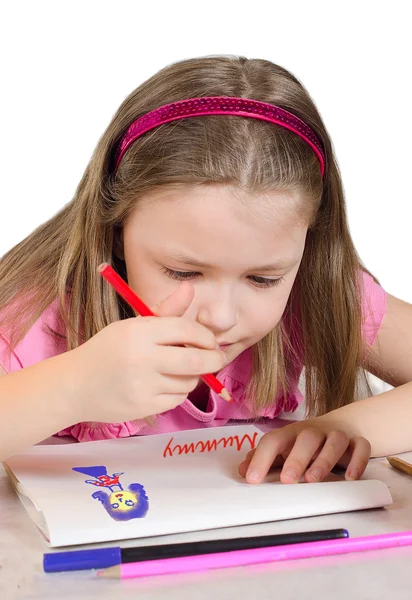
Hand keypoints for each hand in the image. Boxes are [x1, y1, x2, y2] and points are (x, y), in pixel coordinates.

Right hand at [68, 282, 225, 422]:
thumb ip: (165, 311)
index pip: (185, 329)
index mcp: (138, 332)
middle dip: (214, 359)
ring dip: (192, 376)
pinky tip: (165, 385)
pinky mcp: (143, 407)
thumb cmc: (108, 350)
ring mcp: (142, 385)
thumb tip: (190, 288)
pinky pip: (177, 399)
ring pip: (188, 382)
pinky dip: (178, 392)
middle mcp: (141, 358)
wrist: (75, 385)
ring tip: (179, 371)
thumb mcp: (133, 326)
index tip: (210, 341)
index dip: (205, 335)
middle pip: (195, 360)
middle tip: (218, 358)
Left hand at [238, 421, 370, 483]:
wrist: (342, 425)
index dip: (262, 457)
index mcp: (292, 433)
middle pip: (306, 437)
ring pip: (334, 440)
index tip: (253, 479)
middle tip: (287, 479)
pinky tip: (349, 478)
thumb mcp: (284, 449)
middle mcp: (314, 431)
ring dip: (324, 459)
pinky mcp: (357, 442)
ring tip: (313, 479)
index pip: (274, 439)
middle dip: (296, 458)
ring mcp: (337, 435)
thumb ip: (263, 459)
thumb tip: (242, 471)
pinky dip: (357, 461)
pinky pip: (361, 447)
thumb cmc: (306, 444)